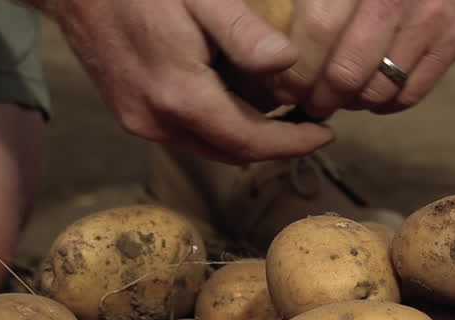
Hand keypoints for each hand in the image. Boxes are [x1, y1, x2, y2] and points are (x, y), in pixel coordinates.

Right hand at [37, 0, 334, 163]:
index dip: (292, 144)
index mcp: (179, 95)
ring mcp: (139, 121)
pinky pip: (186, 134)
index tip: (325, 134)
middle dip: (275, 146)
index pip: (250, 140)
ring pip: (208, 147)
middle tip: (310, 128)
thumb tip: (287, 65)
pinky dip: (218, 128)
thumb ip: (244, 33)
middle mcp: (156, 120)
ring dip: (246, 139)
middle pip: (231, 152)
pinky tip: (238, 105)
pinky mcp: (130, 114)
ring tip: (283, 119)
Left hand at [273, 0, 454, 118]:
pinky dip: (384, 103)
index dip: (293, 69)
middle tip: (304, 99)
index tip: (279, 85)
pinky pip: (411, 93)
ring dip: (349, 102)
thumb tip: (262, 33)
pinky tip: (369, 93)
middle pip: (345, 72)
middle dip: (317, 96)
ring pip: (377, 90)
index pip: (316, 32)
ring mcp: (431, 16)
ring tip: (335, 95)